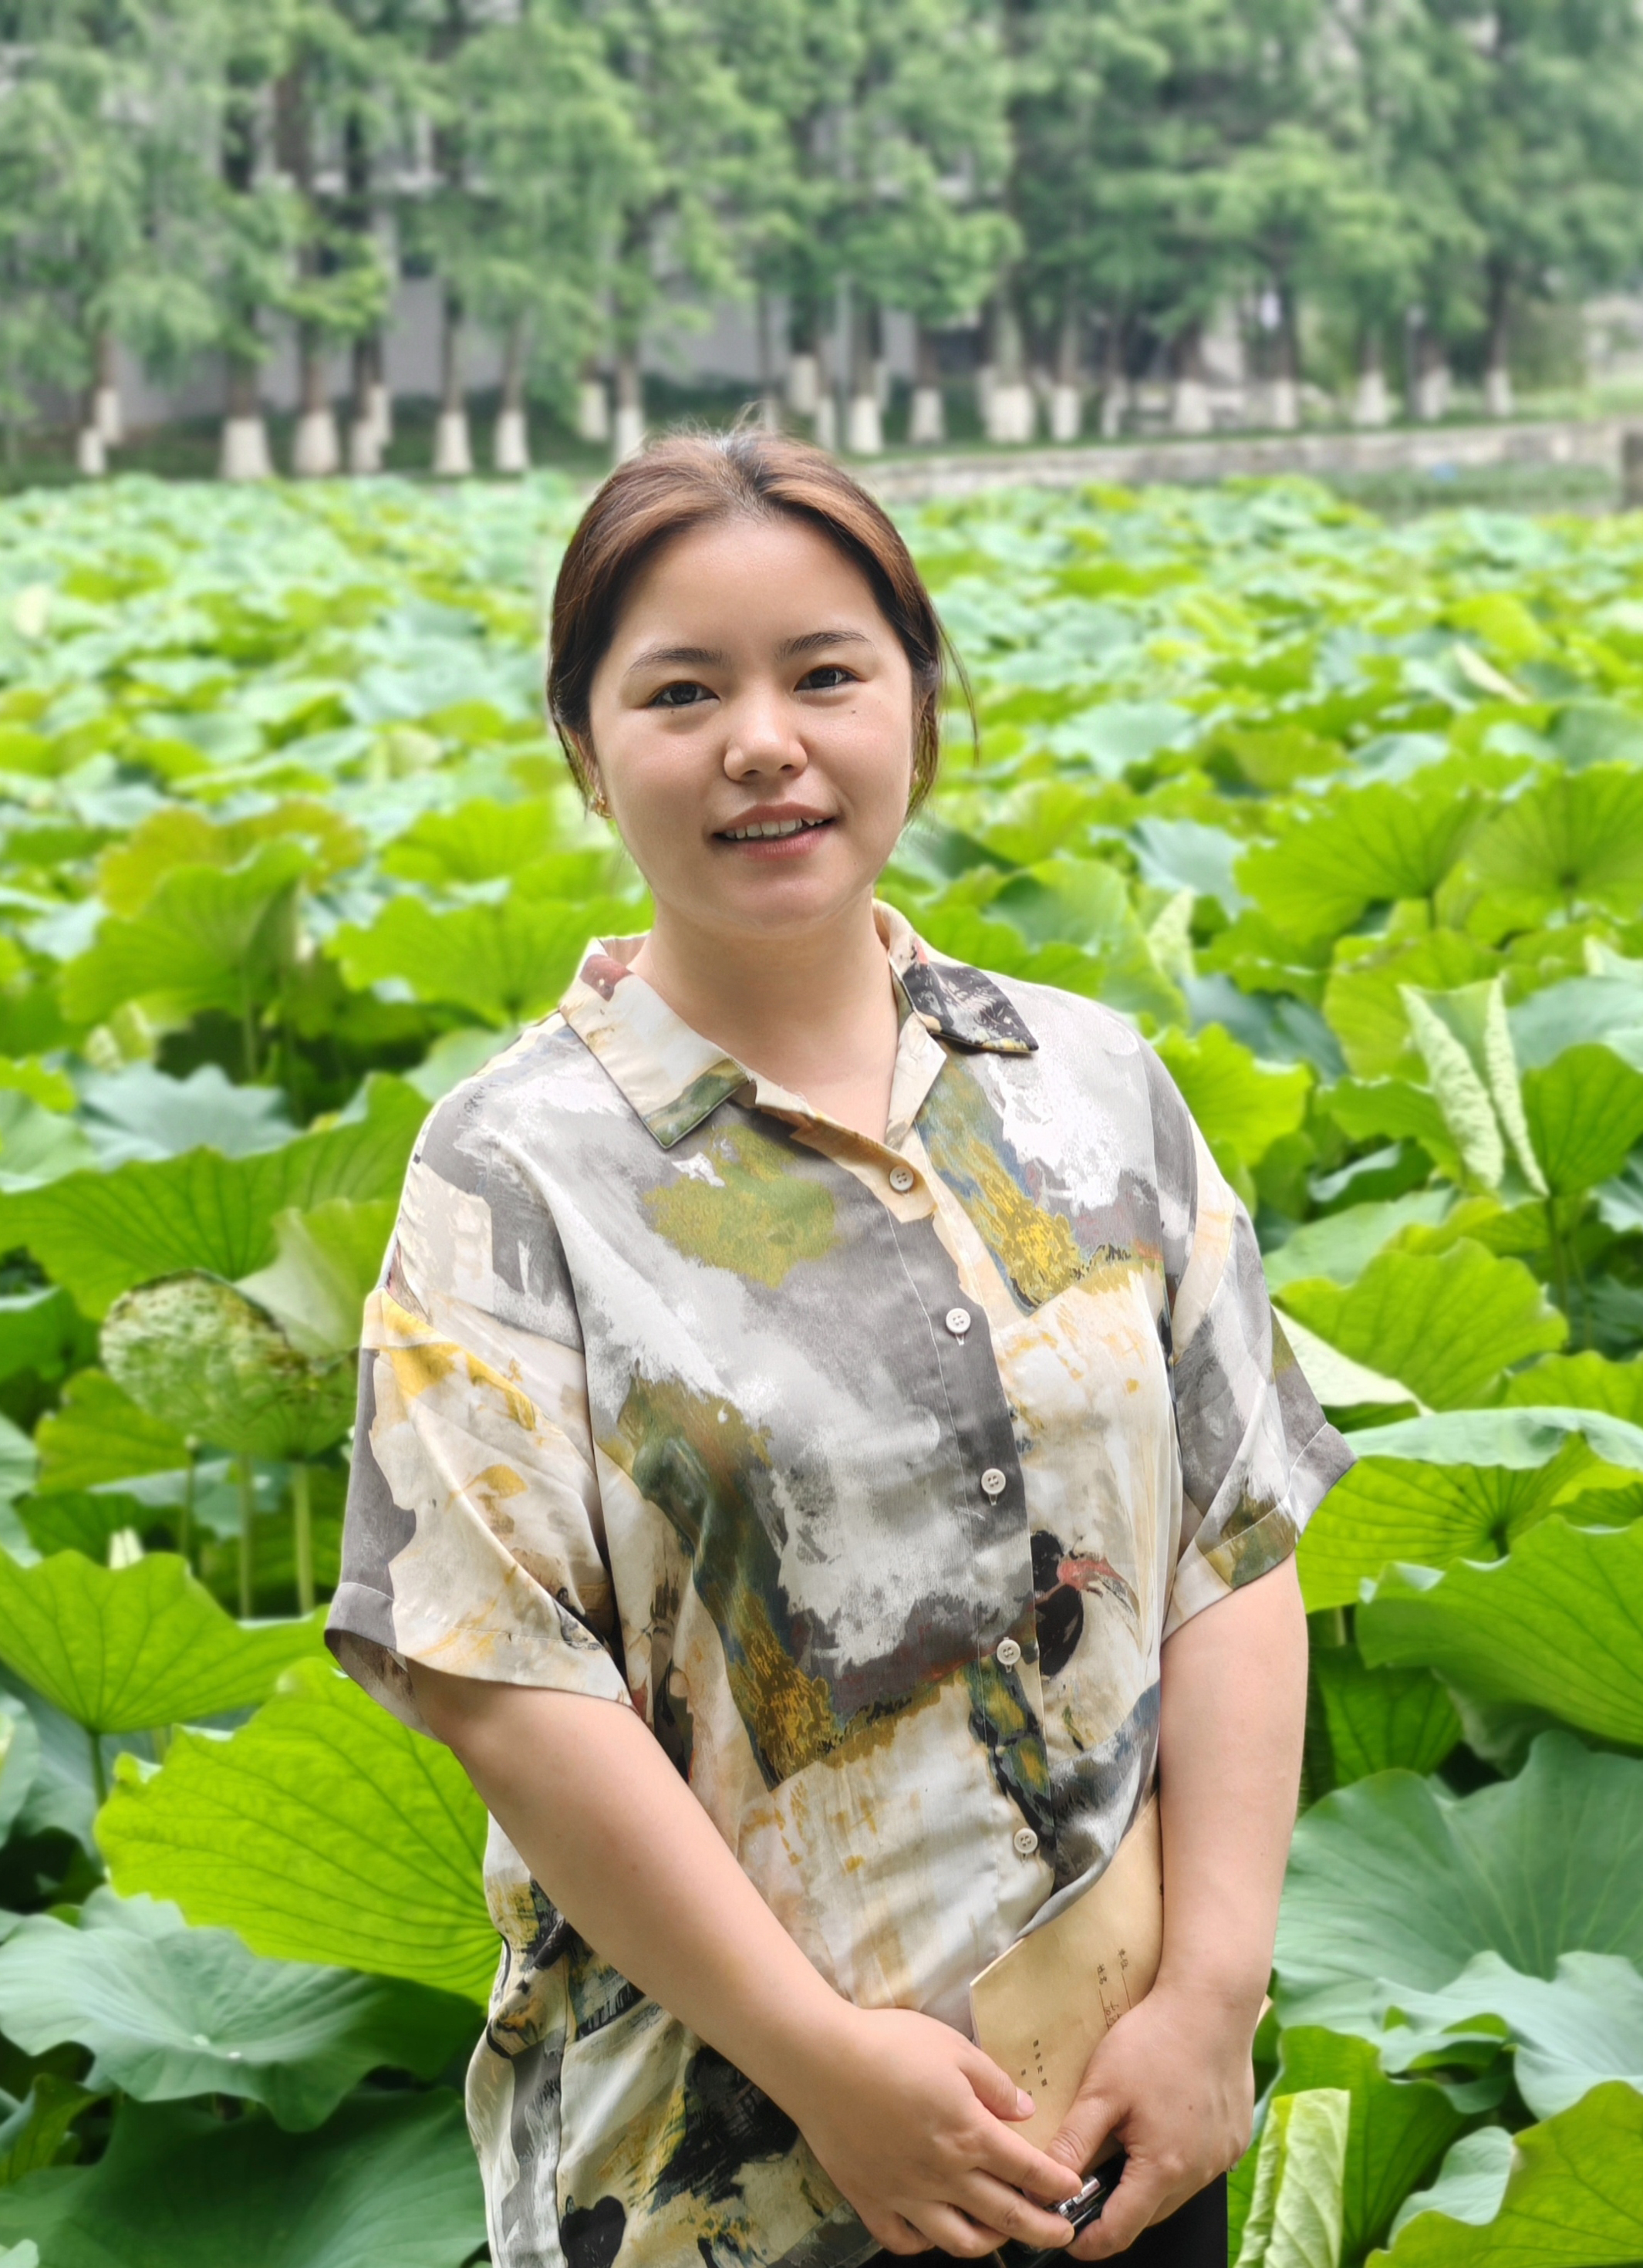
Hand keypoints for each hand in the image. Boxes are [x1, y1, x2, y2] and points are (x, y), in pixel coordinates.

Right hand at [782, 2002, 1083, 2256]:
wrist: (819, 2060)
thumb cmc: (888, 2044)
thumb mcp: (952, 2048)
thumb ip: (994, 2083)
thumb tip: (1027, 2111)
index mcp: (968, 2134)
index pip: (1028, 2171)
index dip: (1058, 2184)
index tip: (1075, 2191)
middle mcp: (943, 2174)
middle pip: (1004, 2216)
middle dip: (1042, 2230)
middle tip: (1064, 2237)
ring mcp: (906, 2194)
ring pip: (959, 2241)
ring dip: (990, 2242)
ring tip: (1004, 2235)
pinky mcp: (871, 2200)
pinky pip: (905, 2240)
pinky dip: (926, 2242)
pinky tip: (935, 2230)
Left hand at [1045, 1981, 1256, 2258]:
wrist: (1211, 2002)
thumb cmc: (1154, 2040)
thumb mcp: (1101, 2090)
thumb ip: (1073, 2144)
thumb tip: (1043, 2185)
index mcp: (1164, 2167)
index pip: (1121, 2231)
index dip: (1090, 2242)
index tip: (1069, 2237)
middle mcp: (1200, 2173)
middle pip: (1149, 2213)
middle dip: (1116, 2207)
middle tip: (1087, 2181)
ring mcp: (1223, 2158)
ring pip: (1175, 2190)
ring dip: (1147, 2181)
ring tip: (1123, 2143)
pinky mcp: (1235, 2139)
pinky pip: (1199, 2166)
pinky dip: (1175, 2159)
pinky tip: (1160, 2124)